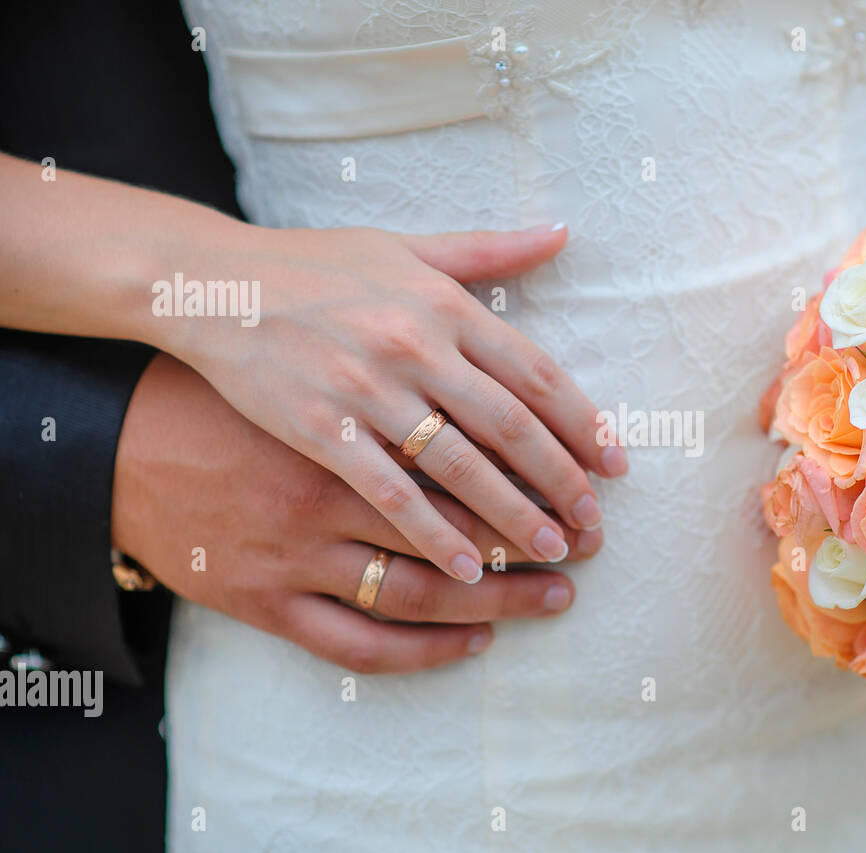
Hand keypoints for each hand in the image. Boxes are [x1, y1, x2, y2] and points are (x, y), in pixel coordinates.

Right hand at [156, 221, 625, 583]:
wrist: (212, 283)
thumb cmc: (314, 265)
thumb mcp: (405, 247)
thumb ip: (487, 251)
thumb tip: (561, 232)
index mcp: (443, 303)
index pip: (536, 372)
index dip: (583, 424)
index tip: (617, 464)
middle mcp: (415, 345)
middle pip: (510, 425)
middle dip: (562, 479)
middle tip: (596, 525)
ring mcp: (368, 390)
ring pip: (460, 466)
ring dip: (513, 516)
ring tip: (552, 552)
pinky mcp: (322, 432)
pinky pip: (391, 495)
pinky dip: (434, 536)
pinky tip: (468, 572)